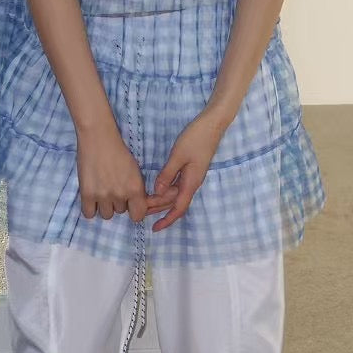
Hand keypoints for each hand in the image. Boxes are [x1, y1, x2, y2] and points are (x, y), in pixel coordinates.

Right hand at [76, 121, 150, 221]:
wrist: (98, 138)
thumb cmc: (118, 152)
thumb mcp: (135, 171)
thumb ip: (136, 190)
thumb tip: (136, 206)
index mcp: (135, 189)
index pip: (138, 216)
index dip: (134, 211)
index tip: (130, 204)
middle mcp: (120, 194)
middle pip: (120, 212)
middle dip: (118, 202)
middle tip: (112, 187)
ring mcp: (102, 195)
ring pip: (106, 214)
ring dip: (104, 205)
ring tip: (102, 189)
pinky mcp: (87, 194)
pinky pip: (89, 214)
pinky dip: (91, 208)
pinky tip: (92, 197)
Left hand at [148, 109, 226, 232]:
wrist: (213, 124)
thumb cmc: (196, 138)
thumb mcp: (178, 155)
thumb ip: (168, 174)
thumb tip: (158, 192)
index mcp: (191, 182)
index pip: (178, 208)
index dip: (167, 220)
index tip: (155, 228)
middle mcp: (192, 182)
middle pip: (175, 203)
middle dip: (158, 209)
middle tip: (140, 210)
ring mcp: (192, 176)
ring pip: (175, 194)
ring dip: (161, 200)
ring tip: (144, 202)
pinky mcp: (191, 169)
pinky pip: (177, 185)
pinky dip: (166, 190)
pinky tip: (157, 189)